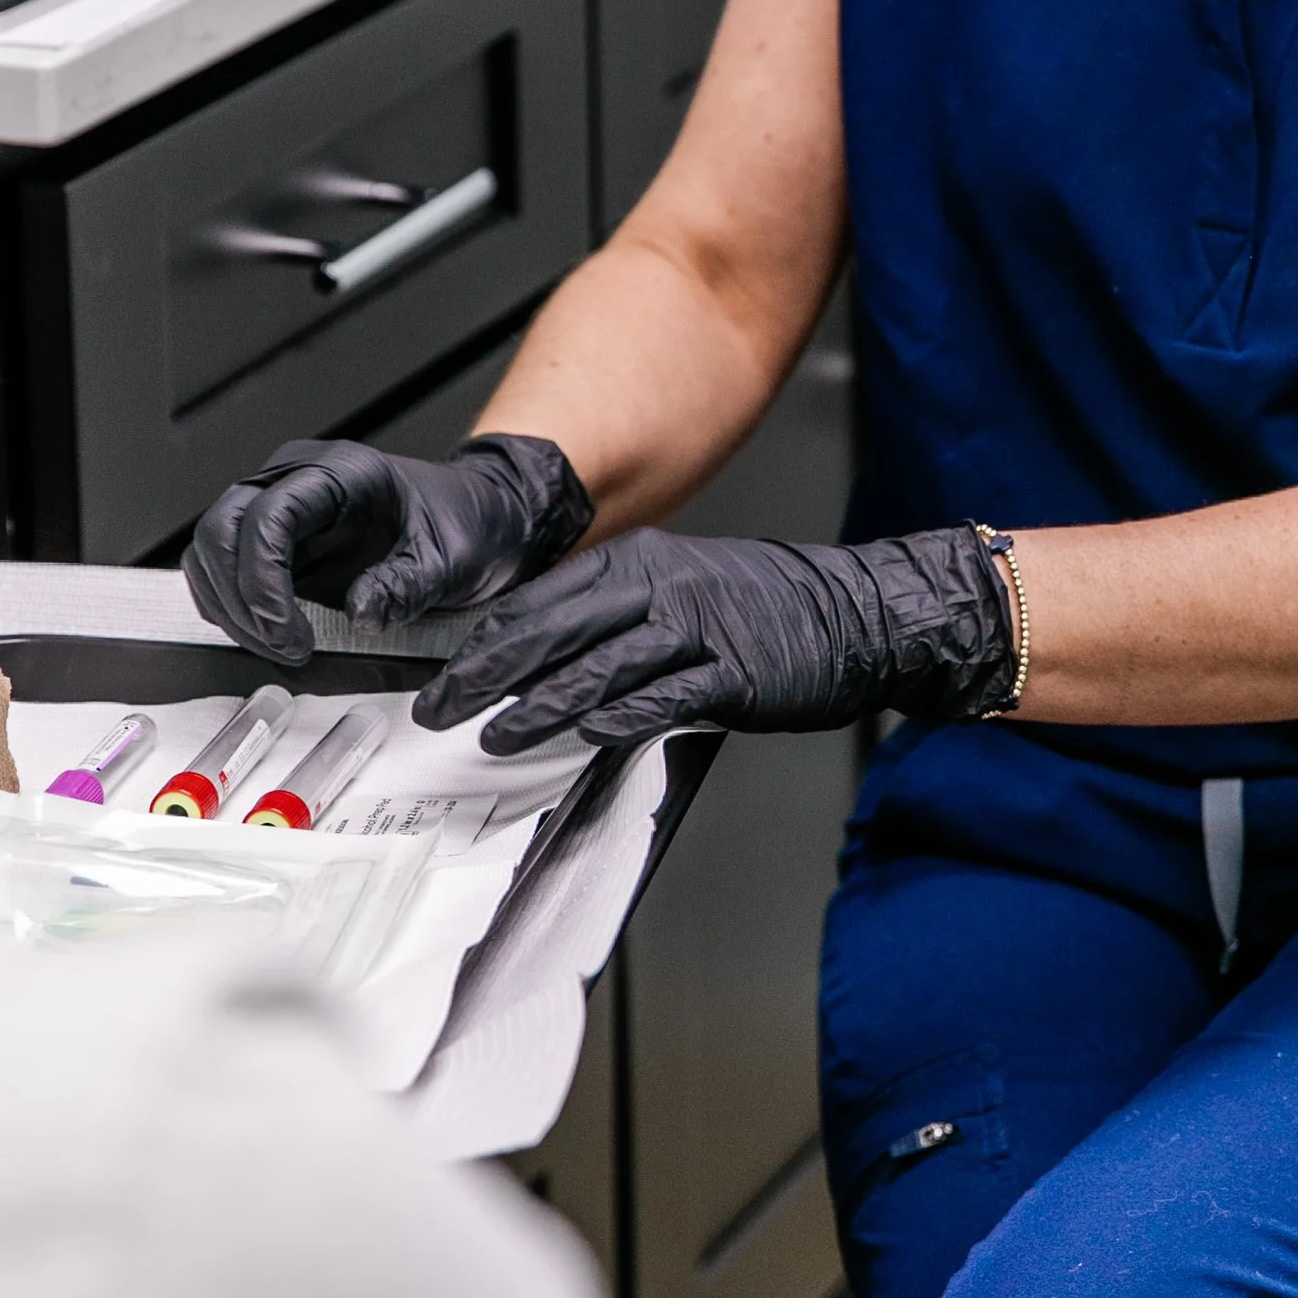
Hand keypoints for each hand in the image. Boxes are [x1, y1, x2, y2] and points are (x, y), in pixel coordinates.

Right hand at [184, 432, 593, 664]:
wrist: (482, 518)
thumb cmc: (468, 524)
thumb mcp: (452, 560)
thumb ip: (406, 585)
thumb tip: (359, 612)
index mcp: (341, 472)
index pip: (268, 515)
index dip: (263, 580)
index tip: (289, 634)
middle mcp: (297, 479)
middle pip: (221, 528)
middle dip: (239, 599)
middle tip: (282, 648)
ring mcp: (280, 507)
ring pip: (211, 550)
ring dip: (231, 607)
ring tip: (281, 647)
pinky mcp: (276, 540)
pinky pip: (225, 569)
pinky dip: (233, 607)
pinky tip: (271, 635)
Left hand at [414, 523, 1017, 753]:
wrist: (856, 612)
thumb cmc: (768, 606)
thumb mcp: (684, 586)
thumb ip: (617, 614)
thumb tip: (543, 655)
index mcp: (641, 561)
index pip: (540, 601)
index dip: (483, 641)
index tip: (442, 675)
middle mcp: (662, 585)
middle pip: (552, 631)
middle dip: (486, 674)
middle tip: (441, 708)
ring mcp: (697, 628)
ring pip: (596, 666)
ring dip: (538, 705)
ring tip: (495, 735)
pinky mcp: (731, 671)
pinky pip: (663, 695)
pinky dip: (619, 717)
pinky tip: (585, 737)